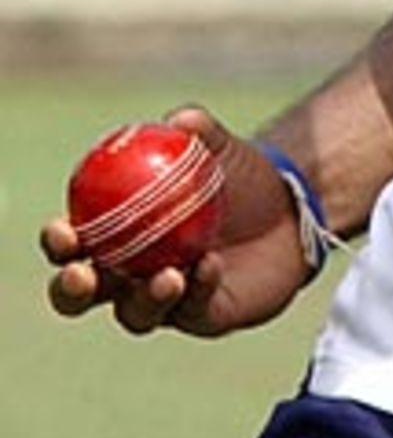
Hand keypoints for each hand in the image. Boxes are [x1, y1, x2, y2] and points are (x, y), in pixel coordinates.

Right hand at [41, 106, 314, 338]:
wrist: (289, 207)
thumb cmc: (236, 172)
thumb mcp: (218, 146)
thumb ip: (199, 130)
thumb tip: (181, 121)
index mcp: (115, 231)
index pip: (73, 241)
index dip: (58, 241)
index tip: (61, 230)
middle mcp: (128, 273)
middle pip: (83, 294)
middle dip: (71, 290)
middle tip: (83, 275)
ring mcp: (163, 300)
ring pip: (135, 314)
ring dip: (143, 299)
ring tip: (167, 276)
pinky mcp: (201, 316)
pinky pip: (191, 310)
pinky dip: (196, 289)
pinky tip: (210, 266)